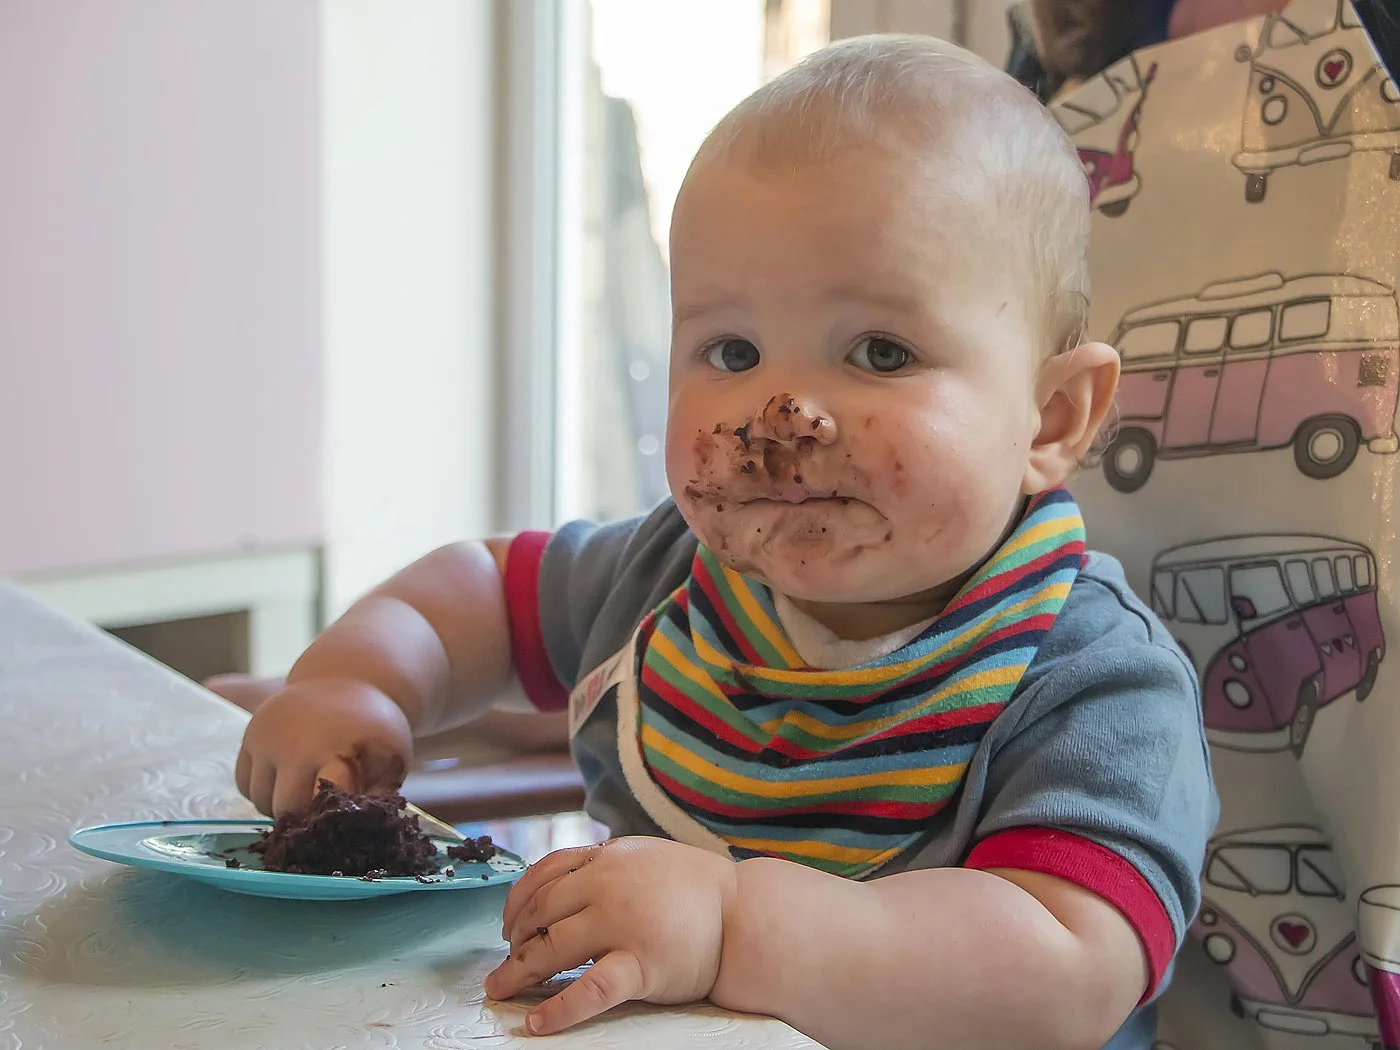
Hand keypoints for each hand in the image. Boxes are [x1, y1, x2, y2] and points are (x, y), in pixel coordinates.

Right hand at [235, 678, 413, 815]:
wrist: (351, 679)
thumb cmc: (373, 731)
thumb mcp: (388, 760)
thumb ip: (374, 798)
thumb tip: (358, 835)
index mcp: (336, 751)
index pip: (318, 801)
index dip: (323, 821)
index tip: (332, 827)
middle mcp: (295, 744)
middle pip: (284, 809)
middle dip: (303, 817)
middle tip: (322, 809)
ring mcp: (268, 737)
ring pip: (260, 800)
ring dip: (279, 804)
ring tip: (307, 786)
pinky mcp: (250, 733)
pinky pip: (244, 784)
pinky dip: (262, 789)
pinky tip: (287, 775)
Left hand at [484, 837, 736, 1034]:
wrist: (744, 914)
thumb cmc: (695, 889)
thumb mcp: (643, 858)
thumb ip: (603, 866)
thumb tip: (556, 884)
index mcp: (607, 859)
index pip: (544, 875)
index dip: (517, 902)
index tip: (508, 925)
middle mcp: (608, 886)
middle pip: (541, 913)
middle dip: (514, 940)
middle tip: (503, 962)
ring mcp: (623, 924)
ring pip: (553, 949)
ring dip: (519, 971)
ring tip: (500, 989)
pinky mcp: (640, 965)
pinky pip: (590, 990)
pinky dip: (559, 1009)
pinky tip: (538, 1021)